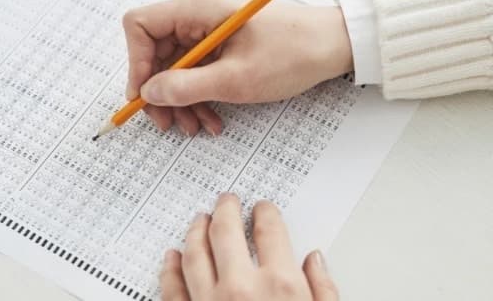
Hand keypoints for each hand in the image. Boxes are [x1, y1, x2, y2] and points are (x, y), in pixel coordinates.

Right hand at [123, 0, 352, 135]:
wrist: (333, 46)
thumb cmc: (293, 53)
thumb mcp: (236, 79)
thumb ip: (187, 87)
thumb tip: (149, 93)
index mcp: (198, 9)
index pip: (140, 25)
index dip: (136, 62)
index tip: (145, 96)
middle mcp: (199, 15)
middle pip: (156, 51)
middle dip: (160, 91)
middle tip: (168, 123)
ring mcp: (211, 30)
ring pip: (176, 66)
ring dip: (181, 99)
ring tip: (195, 127)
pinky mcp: (224, 45)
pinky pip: (198, 70)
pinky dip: (200, 95)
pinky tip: (212, 119)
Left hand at [160, 193, 338, 300]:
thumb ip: (323, 291)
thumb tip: (316, 263)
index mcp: (281, 285)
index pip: (269, 231)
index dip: (265, 213)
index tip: (263, 209)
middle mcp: (242, 289)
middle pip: (226, 232)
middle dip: (225, 209)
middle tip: (226, 200)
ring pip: (194, 254)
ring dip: (195, 232)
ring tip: (199, 220)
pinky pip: (173, 289)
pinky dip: (169, 270)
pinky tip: (171, 258)